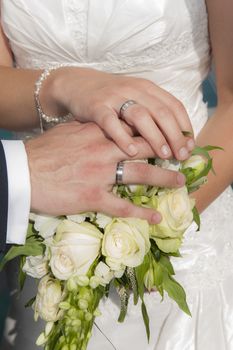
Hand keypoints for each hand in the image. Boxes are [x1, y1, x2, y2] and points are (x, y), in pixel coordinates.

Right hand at [25, 121, 185, 223]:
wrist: (22, 172)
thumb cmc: (42, 152)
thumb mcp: (67, 132)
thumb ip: (88, 130)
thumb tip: (100, 127)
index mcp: (97, 133)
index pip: (133, 129)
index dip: (153, 132)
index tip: (166, 136)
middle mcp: (104, 150)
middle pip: (144, 148)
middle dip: (167, 151)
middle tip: (182, 156)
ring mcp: (101, 174)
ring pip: (141, 174)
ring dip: (164, 178)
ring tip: (180, 182)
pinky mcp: (93, 196)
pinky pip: (122, 206)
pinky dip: (140, 213)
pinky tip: (154, 217)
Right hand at [41, 67, 193, 159]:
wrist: (76, 84)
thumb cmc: (109, 98)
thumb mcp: (134, 98)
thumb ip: (150, 113)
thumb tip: (173, 140)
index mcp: (147, 88)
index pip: (174, 106)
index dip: (185, 127)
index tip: (190, 147)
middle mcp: (134, 90)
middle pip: (161, 112)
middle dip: (175, 135)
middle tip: (181, 156)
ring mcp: (114, 97)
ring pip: (140, 116)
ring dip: (155, 136)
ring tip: (163, 155)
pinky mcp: (96, 106)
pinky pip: (111, 122)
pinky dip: (122, 136)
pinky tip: (131, 151)